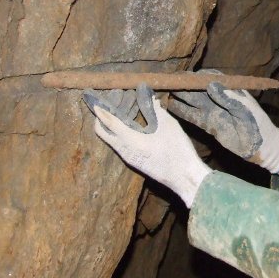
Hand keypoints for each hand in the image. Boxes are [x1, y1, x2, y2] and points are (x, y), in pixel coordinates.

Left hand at [85, 85, 211, 207]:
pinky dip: (119, 134)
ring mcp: (129, 158)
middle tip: (102, 108)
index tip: (94, 103)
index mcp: (131, 141)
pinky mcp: (135, 162)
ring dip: (110, 127)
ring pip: (112, 140)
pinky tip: (129, 127)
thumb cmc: (177, 151)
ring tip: (116, 114)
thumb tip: (152, 100)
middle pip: (104, 134)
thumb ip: (158, 111)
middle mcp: (125, 151)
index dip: (102, 112)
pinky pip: (120, 146)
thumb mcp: (169, 126)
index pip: (111, 123)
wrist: (184, 177)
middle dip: (100, 121)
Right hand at [169, 80, 278, 173]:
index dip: (194, 76)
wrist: (262, 147)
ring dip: (178, 97)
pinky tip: (168, 106)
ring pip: (191, 101)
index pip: (208, 77)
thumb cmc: (258, 125)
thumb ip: (227, 98)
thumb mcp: (244, 109)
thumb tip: (210, 83)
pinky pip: (192, 115)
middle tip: (164, 82)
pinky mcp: (209, 124)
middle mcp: (218, 98)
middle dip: (182, 85)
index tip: (181, 76)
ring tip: (161, 92)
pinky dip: (181, 110)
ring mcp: (213, 111)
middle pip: (196, 88)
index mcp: (228, 90)